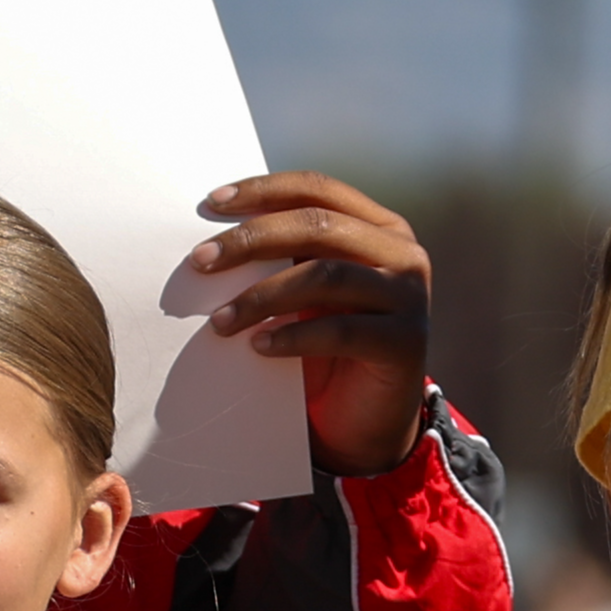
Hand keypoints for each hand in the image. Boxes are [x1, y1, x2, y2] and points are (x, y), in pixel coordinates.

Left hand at [193, 173, 432, 478]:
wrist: (366, 421)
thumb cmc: (326, 348)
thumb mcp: (306, 294)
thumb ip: (284, 259)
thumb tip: (214, 240)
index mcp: (377, 227)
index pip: (317, 189)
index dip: (264, 190)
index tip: (212, 203)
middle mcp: (401, 253)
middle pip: (318, 226)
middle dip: (252, 239)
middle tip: (201, 260)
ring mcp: (408, 297)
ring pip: (325, 275)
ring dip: (263, 295)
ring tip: (220, 320)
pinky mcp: (405, 342)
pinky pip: (340, 331)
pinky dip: (292, 336)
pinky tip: (259, 346)